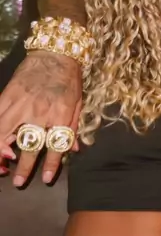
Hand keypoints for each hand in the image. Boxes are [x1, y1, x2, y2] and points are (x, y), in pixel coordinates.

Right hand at [0, 52, 81, 185]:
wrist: (55, 53)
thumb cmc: (69, 79)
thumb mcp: (79, 103)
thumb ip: (74, 127)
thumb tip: (73, 149)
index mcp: (61, 114)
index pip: (56, 145)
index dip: (52, 164)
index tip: (47, 179)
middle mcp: (40, 112)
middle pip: (29, 145)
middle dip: (24, 167)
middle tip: (18, 182)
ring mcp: (21, 104)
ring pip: (4, 134)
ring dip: (0, 153)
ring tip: (0, 166)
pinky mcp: (7, 96)